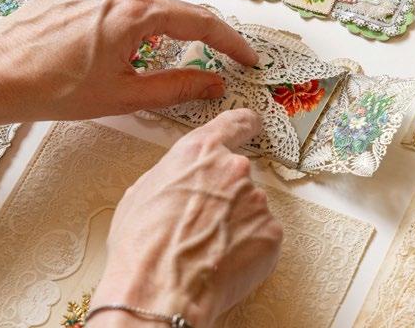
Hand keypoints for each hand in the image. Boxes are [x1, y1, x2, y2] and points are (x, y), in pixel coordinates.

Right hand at [91, 109, 282, 327]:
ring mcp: (256, 200)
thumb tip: (181, 180)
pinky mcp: (271, 232)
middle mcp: (233, 168)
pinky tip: (223, 259)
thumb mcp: (143, 192)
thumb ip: (174, 173)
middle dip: (224, 193)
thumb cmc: (143, 245)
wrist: (157, 291)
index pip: (234, 123)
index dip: (244, 123)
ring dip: (235, 221)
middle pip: (237, 174)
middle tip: (201, 221)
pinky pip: (262, 233)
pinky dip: (248, 244)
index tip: (252, 123)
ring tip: (207, 246)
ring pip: (250, 206)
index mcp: (200, 152)